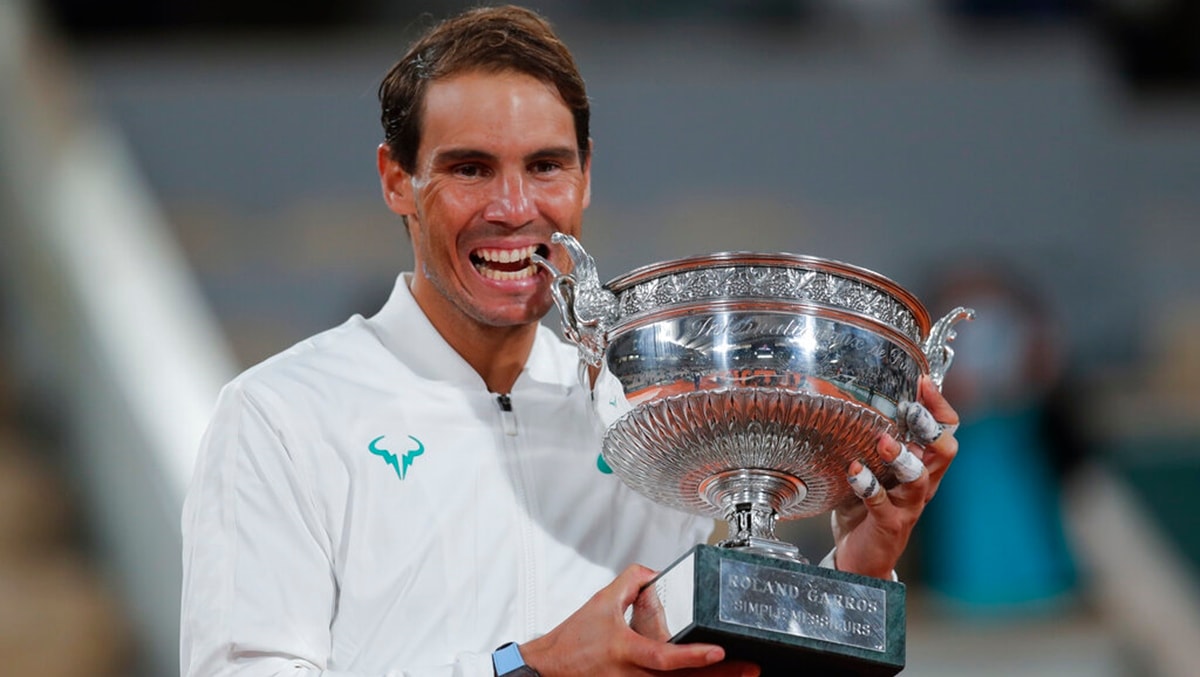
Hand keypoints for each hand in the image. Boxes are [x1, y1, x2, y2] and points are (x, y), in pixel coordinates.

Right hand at [521, 565, 759, 676]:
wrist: (549, 669)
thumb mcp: (601, 602)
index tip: (718, 650)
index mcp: (625, 650)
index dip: (692, 656)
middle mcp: (632, 676)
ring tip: (743, 674)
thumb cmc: (573, 640)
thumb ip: (630, 581)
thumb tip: (655, 572)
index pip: (663, 657)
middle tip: (750, 668)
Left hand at [832, 375, 959, 578]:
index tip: (923, 382)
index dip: (940, 407)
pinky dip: (868, 485)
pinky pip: (882, 503)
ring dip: (902, 458)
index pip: (946, 432)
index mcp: (922, 467)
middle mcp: (921, 485)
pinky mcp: (888, 523)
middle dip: (930, 428)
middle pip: (944, 452)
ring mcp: (908, 506)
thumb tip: (854, 402)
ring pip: (919, 479)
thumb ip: (872, 443)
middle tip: (911, 409)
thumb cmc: (866, 508)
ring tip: (884, 442)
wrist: (861, 558)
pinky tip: (854, 470)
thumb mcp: (874, 469)